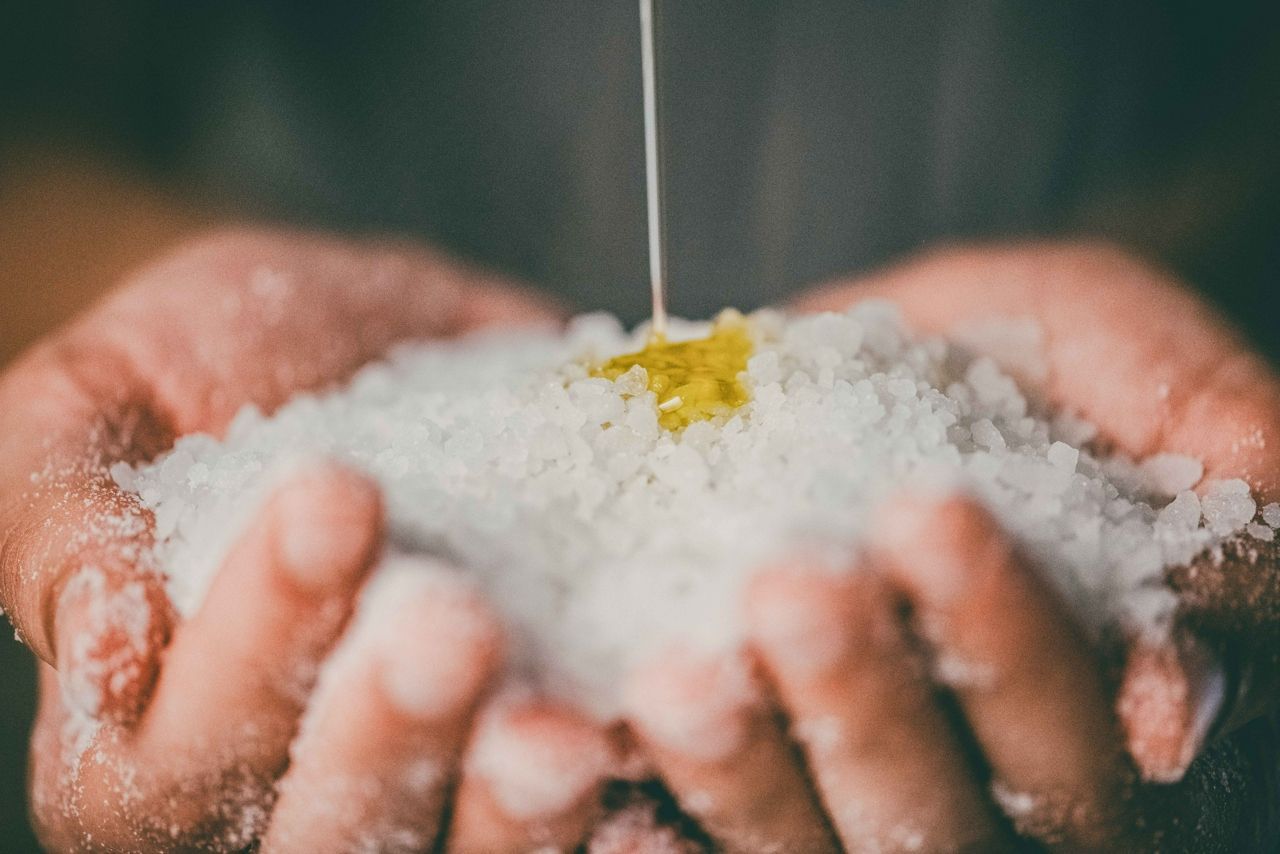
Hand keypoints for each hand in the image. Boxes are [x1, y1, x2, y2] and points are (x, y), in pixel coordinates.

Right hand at [0, 228, 598, 851]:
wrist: (362, 333)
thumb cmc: (204, 362)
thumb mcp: (92, 400)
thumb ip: (60, 514)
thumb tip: (111, 634)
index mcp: (159, 742)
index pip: (175, 760)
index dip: (249, 647)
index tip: (332, 496)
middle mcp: (293, 790)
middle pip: (326, 838)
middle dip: (387, 734)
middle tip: (452, 617)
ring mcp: (437, 781)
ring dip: (516, 807)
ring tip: (565, 719)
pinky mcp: (554, 741)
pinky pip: (599, 814)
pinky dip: (637, 792)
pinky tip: (669, 725)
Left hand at [621, 242, 1279, 851]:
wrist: (826, 383)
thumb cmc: (985, 358)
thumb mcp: (1094, 336)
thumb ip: (1182, 400)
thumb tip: (1240, 535)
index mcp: (1126, 701)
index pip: (1099, 719)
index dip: (1016, 635)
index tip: (928, 513)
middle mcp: (1016, 785)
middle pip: (959, 811)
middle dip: (875, 702)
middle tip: (793, 586)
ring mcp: (885, 806)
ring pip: (834, 846)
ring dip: (755, 772)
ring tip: (680, 674)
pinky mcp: (765, 800)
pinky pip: (718, 847)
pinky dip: (658, 819)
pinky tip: (603, 750)